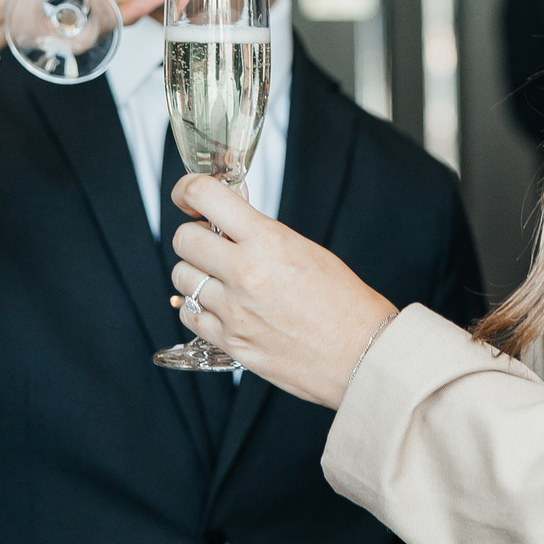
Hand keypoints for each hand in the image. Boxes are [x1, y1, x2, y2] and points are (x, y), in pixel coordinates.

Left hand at [168, 175, 397, 408]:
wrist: (361, 353)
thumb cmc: (344, 302)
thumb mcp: (305, 250)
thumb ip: (262, 233)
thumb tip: (230, 217)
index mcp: (267, 240)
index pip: (204, 195)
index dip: (188, 190)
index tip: (188, 196)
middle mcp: (245, 272)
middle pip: (184, 239)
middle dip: (193, 237)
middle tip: (210, 244)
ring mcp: (234, 309)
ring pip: (182, 277)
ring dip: (196, 274)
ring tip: (221, 280)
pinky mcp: (230, 342)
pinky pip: (189, 314)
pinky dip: (198, 308)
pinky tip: (221, 307)